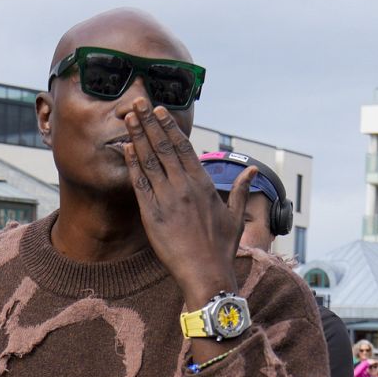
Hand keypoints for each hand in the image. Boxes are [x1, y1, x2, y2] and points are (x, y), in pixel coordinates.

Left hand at [122, 97, 255, 310]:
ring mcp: (167, 199)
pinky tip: (126, 147)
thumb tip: (251, 171)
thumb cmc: (220, 249)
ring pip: (149, 161)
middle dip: (150, 123)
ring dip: (137, 136)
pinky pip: (139, 183)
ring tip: (128, 117)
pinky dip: (132, 164)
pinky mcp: (152, 214)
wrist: (206, 274)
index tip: (160, 111)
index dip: (170, 127)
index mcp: (203, 184)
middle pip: (164, 147)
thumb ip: (241, 191)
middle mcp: (184, 187)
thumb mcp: (234, 217)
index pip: (184, 147)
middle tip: (138, 102)